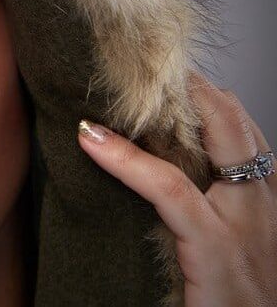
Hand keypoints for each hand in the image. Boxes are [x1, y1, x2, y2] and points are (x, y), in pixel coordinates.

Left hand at [78, 73, 275, 306]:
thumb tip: (142, 169)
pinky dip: (127, 161)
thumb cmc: (225, 300)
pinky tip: (92, 139)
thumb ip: (192, 208)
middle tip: (142, 67)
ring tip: (114, 86)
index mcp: (258, 204)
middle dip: (194, 87)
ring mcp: (242, 226)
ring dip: (163, 109)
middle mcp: (259, 207)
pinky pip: (170, 191)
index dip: (208, 99)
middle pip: (234, 123)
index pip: (242, 133)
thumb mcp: (214, 246)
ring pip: (210, 142)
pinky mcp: (215, 248)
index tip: (165, 77)